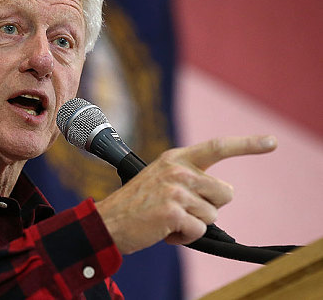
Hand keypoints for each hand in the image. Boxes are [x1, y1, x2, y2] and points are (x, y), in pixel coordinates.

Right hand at [96, 135, 276, 253]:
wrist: (108, 221)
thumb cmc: (137, 205)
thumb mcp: (161, 179)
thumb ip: (190, 178)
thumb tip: (223, 195)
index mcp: (176, 158)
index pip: (218, 147)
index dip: (247, 144)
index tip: (271, 142)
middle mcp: (177, 169)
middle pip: (225, 193)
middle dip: (210, 207)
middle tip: (181, 209)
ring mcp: (175, 189)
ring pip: (213, 215)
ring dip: (194, 224)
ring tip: (168, 219)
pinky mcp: (172, 211)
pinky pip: (199, 231)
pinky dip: (185, 237)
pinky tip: (165, 229)